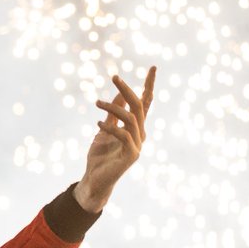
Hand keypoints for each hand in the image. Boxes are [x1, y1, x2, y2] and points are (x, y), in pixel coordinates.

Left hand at [74, 66, 155, 212]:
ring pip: (131, 118)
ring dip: (113, 107)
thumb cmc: (100, 157)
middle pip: (139, 106)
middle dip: (128, 90)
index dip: (149, 85)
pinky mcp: (131, 155)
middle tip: (114, 76)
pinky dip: (110, 126)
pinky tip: (97, 123)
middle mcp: (140, 134)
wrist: (94, 180)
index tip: (153, 67)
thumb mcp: (104, 130)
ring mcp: (137, 145)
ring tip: (97, 102)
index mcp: (135, 127)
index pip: (145, 103)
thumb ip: (112, 115)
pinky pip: (123, 135)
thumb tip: (118, 95)